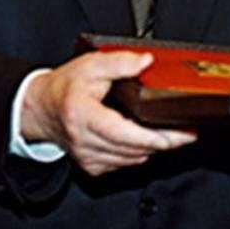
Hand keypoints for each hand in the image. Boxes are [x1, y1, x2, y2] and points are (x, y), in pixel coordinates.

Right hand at [21, 50, 196, 175]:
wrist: (40, 109)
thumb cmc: (65, 87)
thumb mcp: (91, 64)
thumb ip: (120, 62)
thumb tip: (146, 61)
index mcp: (82, 115)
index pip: (122, 133)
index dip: (153, 137)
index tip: (179, 135)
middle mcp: (83, 140)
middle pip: (133, 149)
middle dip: (165, 143)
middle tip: (189, 133)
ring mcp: (87, 157)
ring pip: (132, 159)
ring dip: (153, 149)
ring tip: (172, 134)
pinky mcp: (92, 166)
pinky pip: (124, 163)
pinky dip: (138, 152)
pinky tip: (146, 139)